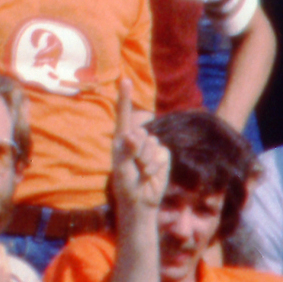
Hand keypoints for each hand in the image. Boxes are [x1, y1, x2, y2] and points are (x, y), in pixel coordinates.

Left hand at [111, 83, 169, 211]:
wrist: (141, 201)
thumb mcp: (122, 169)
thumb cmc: (125, 185)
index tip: (124, 80)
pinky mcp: (162, 155)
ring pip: (153, 145)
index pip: (123, 115)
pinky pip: (162, 154)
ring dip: (147, 162)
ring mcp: (150, 147)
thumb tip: (133, 134)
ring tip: (141, 172)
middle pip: (141, 134)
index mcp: (120, 139)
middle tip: (134, 167)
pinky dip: (157, 166)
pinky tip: (151, 174)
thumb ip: (127, 151)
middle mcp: (135, 139)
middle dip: (138, 152)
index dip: (124, 97)